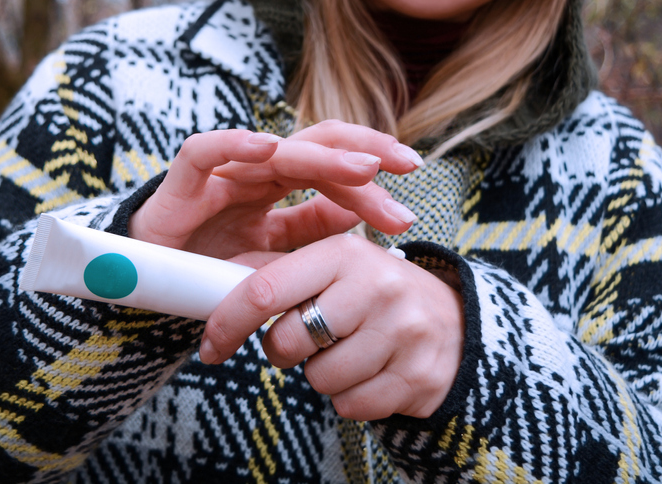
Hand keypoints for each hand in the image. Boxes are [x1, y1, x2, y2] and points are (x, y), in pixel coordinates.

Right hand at [128, 120, 423, 260]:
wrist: (144, 291)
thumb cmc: (205, 268)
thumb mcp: (272, 256)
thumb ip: (309, 232)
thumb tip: (360, 213)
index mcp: (275, 184)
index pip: (331, 167)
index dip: (371, 178)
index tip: (409, 203)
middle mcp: (251, 170)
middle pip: (315, 146)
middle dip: (364, 153)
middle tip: (407, 167)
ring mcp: (219, 174)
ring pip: (275, 148)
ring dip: (322, 156)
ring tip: (363, 168)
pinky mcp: (180, 185)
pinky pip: (203, 151)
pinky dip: (233, 143)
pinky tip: (268, 147)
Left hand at [199, 233, 464, 419]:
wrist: (455, 323)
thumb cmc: (372, 293)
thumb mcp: (331, 267)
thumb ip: (274, 270)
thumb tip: (206, 280)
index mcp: (342, 253)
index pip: (264, 289)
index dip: (227, 322)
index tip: (210, 346)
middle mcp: (376, 286)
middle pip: (287, 342)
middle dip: (284, 350)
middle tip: (308, 339)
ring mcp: (401, 333)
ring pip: (318, 379)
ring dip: (321, 375)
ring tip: (348, 351)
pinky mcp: (418, 377)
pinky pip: (350, 406)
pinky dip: (350, 398)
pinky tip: (371, 372)